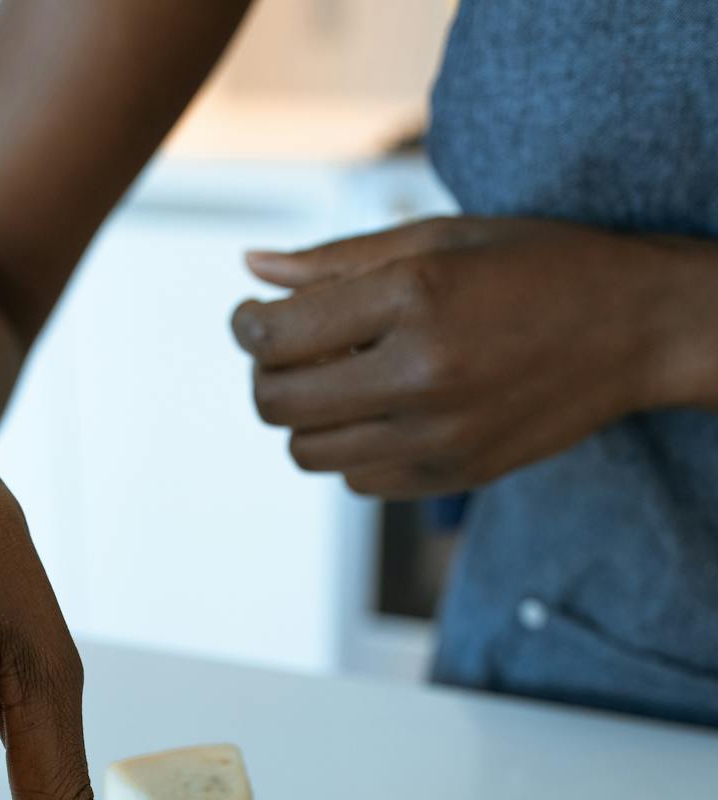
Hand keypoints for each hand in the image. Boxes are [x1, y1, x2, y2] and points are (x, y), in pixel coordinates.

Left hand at [232, 216, 672, 497]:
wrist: (634, 329)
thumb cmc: (538, 267)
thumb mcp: (440, 238)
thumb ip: (337, 260)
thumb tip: (252, 267)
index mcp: (414, 297)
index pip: (276, 335)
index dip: (247, 325)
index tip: (253, 317)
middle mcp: (421, 374)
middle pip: (277, 403)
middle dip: (265, 375)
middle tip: (286, 350)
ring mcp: (437, 436)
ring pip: (309, 452)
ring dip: (306, 417)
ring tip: (339, 380)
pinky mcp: (452, 474)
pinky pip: (357, 480)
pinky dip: (352, 449)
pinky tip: (383, 411)